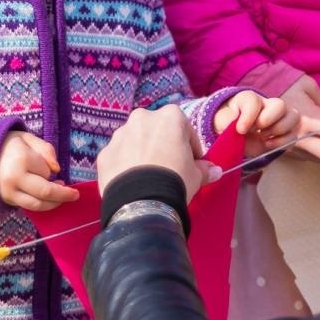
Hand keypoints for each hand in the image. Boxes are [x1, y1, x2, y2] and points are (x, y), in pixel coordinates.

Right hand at [0, 131, 79, 211]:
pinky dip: (41, 206)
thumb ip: (45, 149)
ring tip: (63, 196)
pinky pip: (28, 208)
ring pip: (37, 205)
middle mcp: (14, 179)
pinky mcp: (7, 201)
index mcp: (21, 160)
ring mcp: (9, 192)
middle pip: (45, 192)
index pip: (46, 171)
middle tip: (75, 194)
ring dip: (54, 203)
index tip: (53, 169)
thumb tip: (56, 169)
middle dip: (63, 194)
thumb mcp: (27, 138)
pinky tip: (47, 199)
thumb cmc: (7, 145)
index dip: (53, 171)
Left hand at [97, 105, 218, 202]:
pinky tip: (132, 183)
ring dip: (141, 153)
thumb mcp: (196, 176)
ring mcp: (120, 135)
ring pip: (134, 141)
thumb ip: (205, 169)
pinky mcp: (104, 153)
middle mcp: (142, 118)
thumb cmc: (175, 180)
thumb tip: (214, 171)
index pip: (185, 129)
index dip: (190, 147)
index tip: (191, 163)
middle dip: (162, 145)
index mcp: (169, 116)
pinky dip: (124, 166)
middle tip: (168, 168)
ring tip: (147, 177)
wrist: (141, 202)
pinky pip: (118, 157)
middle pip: (156, 131)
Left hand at [213, 90, 299, 158]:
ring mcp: (279, 117)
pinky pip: (294, 134)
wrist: (232, 134)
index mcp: (250, 99)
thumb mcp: (221, 121)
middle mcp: (267, 104)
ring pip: (293, 116)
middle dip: (268, 120)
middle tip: (255, 131)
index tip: (240, 130)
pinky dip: (283, 142)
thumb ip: (226, 121)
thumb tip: (236, 126)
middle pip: (280, 105)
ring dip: (279, 130)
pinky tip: (268, 144)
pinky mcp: (285, 131)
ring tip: (263, 137)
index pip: (254, 102)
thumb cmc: (227, 123)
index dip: (248, 116)